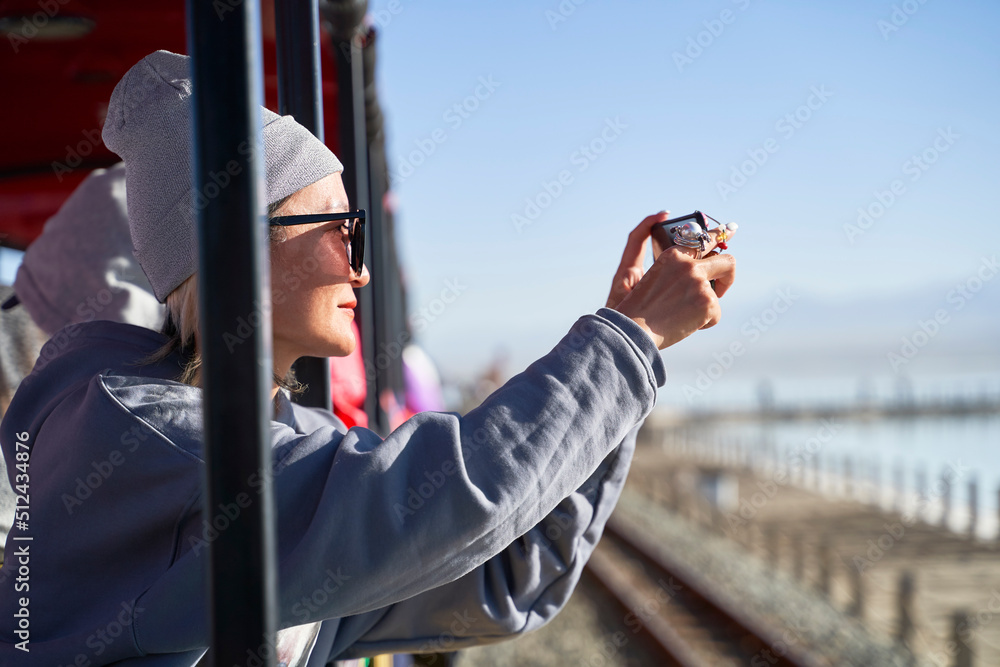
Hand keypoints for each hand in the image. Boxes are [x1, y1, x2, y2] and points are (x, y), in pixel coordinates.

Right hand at [607, 212, 735, 349]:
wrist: (634, 329)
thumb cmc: (642, 309)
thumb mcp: (658, 277)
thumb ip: (680, 270)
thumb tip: (704, 274)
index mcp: (674, 255)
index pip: (703, 239)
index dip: (720, 235)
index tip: (730, 230)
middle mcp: (688, 264)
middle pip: (727, 262)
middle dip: (728, 276)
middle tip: (720, 289)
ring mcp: (699, 282)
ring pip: (717, 296)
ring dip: (704, 308)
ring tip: (682, 316)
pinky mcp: (707, 302)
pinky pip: (715, 314)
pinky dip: (703, 323)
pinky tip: (683, 324)